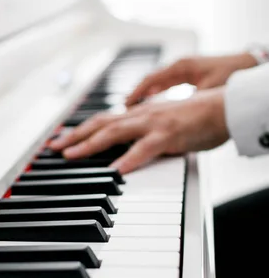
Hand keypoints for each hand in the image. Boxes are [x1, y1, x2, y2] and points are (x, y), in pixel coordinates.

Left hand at [50, 88, 228, 173]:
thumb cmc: (197, 117)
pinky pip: (145, 148)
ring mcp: (153, 124)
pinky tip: (116, 171)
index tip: (61, 139)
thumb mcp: (164, 126)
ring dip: (90, 145)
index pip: (103, 121)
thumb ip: (145, 135)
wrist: (224, 107)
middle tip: (53, 148)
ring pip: (114, 133)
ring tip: (71, 156)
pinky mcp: (169, 135)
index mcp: (140, 114)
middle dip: (74, 136)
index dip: (80, 130)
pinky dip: (129, 159)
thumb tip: (129, 149)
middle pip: (100, 125)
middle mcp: (141, 115)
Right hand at [125, 53, 256, 106]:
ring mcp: (183, 69)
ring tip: (132, 107)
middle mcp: (179, 65)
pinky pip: (165, 83)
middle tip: (125, 106)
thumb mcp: (208, 90)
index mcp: (181, 66)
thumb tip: (173, 115)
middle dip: (136, 93)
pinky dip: (155, 92)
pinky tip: (150, 102)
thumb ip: (189, 101)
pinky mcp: (187, 74)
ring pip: (156, 82)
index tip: (126, 104)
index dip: (137, 92)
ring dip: (144, 93)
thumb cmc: (231, 74)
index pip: (151, 79)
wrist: (247, 64)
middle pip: (150, 80)